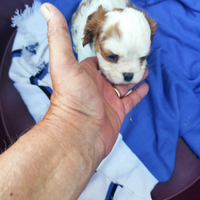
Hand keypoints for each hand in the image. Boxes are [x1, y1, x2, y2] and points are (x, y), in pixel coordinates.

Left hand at [41, 3, 148, 159]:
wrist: (80, 133)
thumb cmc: (72, 99)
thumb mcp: (64, 63)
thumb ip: (59, 37)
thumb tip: (47, 8)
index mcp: (87, 73)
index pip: (100, 57)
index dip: (109, 49)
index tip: (120, 41)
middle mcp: (98, 85)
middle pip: (115, 70)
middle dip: (125, 62)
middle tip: (137, 52)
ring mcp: (109, 99)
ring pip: (125, 83)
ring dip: (134, 75)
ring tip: (143, 66)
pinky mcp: (119, 111)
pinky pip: (131, 99)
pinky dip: (139, 92)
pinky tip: (145, 85)